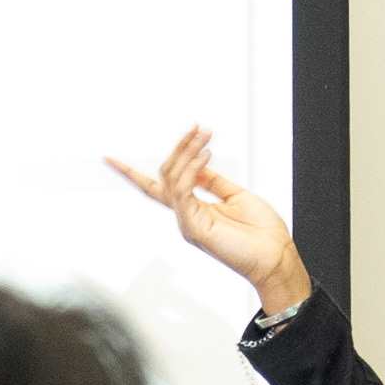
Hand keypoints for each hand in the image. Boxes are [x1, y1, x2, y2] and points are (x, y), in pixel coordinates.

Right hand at [106, 127, 312, 320]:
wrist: (275, 256)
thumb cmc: (261, 232)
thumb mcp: (235, 195)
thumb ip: (213, 181)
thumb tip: (198, 161)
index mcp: (193, 209)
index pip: (157, 187)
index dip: (131, 173)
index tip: (109, 159)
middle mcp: (185, 215)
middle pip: (165, 175)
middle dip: (179, 147)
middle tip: (200, 128)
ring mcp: (187, 222)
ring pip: (172, 179)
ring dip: (188, 152)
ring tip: (206, 136)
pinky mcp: (193, 227)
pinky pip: (183, 191)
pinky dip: (191, 169)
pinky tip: (206, 155)